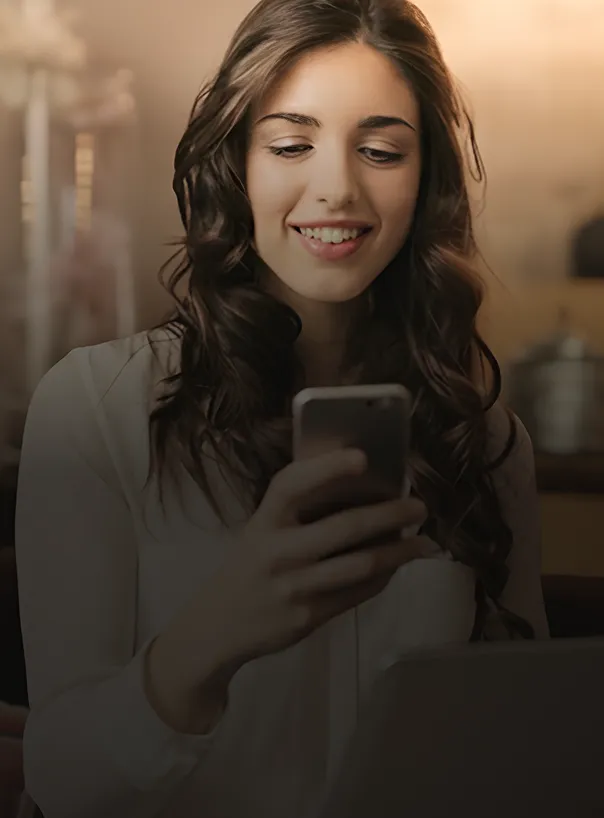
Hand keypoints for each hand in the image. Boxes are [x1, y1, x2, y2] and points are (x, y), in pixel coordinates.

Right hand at [212, 448, 427, 663]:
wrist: (219, 626)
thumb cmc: (249, 565)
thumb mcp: (261, 531)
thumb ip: (296, 512)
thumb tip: (359, 487)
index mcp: (264, 521)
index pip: (291, 485)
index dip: (326, 468)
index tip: (363, 457)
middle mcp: (278, 552)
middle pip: (343, 528)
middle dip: (389, 514)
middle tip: (418, 506)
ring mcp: (294, 587)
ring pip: (360, 565)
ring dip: (398, 551)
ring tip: (423, 542)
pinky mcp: (309, 616)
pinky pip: (357, 592)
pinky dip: (383, 577)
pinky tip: (396, 566)